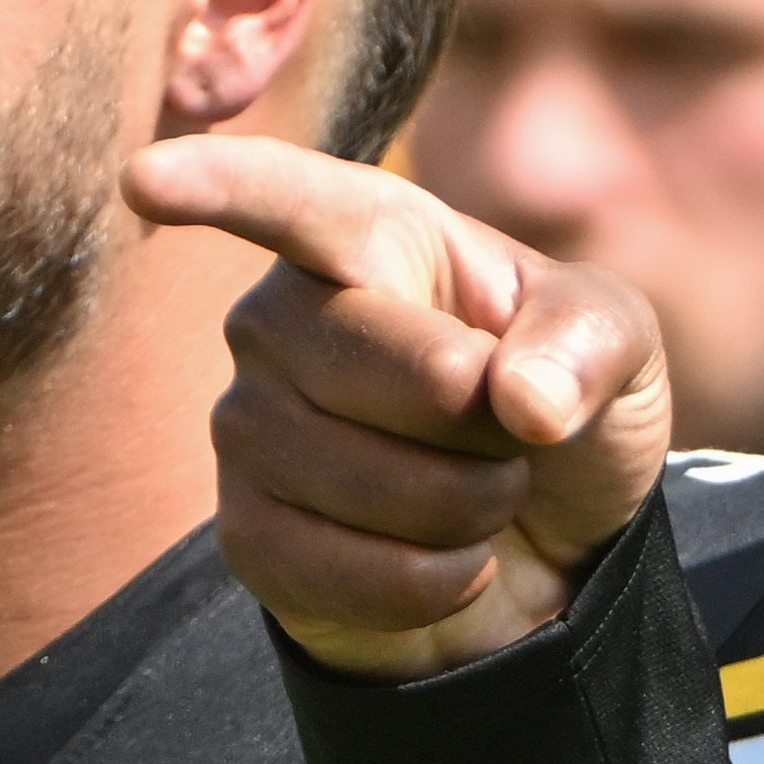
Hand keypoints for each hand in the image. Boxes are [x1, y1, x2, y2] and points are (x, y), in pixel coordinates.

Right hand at [124, 136, 673, 679]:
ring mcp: (248, 429)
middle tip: (511, 438)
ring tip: (481, 498)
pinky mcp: (248, 534)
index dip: (221, 188)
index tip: (147, 180)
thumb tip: (519, 401)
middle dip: (485, 423)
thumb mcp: (616, 344)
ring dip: (468, 510)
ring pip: (364, 480)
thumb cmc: (561, 402)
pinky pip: (340, 569)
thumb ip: (586, 342)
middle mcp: (281, 321)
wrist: (548, 542)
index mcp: (369, 238)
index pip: (289, 201)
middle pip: (379, 365)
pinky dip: (432, 584)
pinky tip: (453, 566)